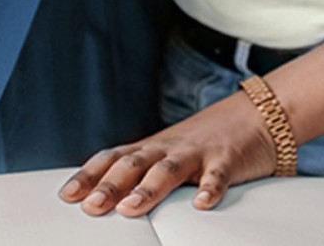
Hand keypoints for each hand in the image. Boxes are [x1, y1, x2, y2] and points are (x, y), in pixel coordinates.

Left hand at [57, 91, 278, 217]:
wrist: (256, 115)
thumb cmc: (207, 141)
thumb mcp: (171, 154)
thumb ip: (143, 173)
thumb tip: (106, 198)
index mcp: (153, 148)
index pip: (114, 159)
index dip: (89, 176)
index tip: (67, 195)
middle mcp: (170, 147)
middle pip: (135, 164)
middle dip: (110, 185)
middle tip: (91, 206)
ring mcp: (198, 152)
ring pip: (169, 169)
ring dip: (148, 188)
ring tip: (131, 208)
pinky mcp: (228, 159)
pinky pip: (218, 175)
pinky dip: (209, 188)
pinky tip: (201, 203)